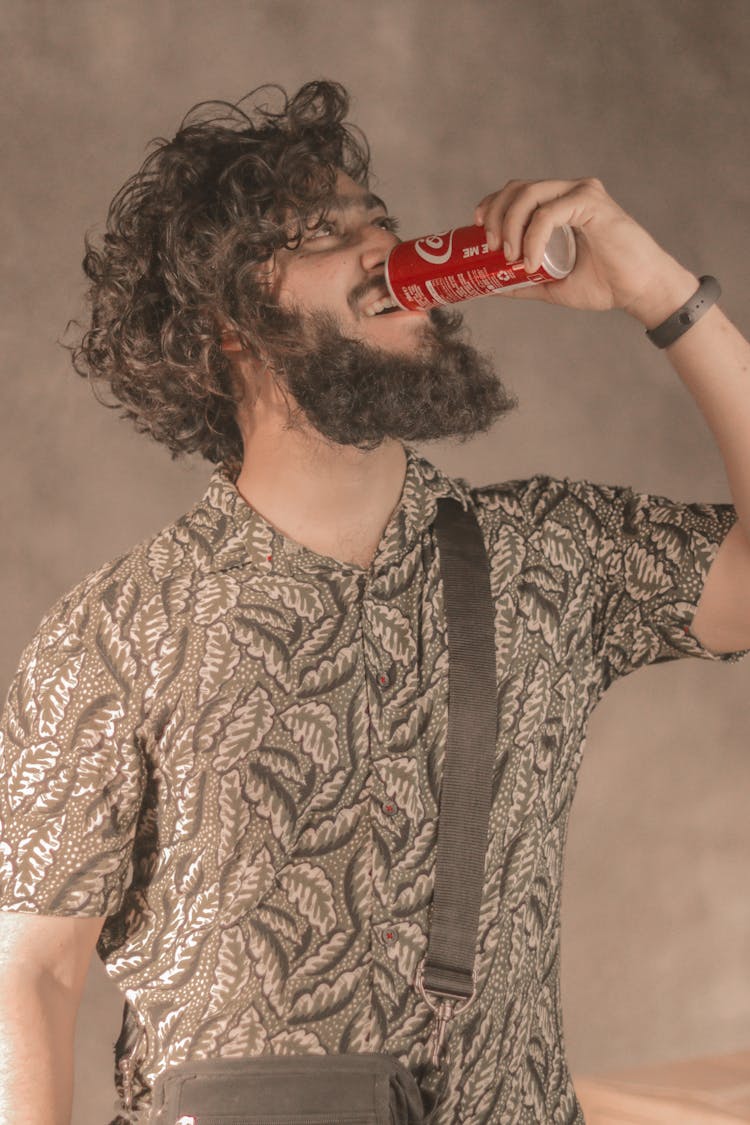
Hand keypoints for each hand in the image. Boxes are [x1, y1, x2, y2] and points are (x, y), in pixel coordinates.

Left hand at [474, 177, 691, 315]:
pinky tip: (529, 261)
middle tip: (489, 247)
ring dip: (509, 224)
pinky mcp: (592, 204)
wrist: (640, 291)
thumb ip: (524, 283)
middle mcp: (571, 191)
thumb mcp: (553, 285)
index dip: (493, 205)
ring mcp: (582, 193)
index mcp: (562, 204)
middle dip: (495, 214)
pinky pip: (549, 213)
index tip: (478, 229)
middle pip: (518, 188)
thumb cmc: (606, 284)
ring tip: (507, 256)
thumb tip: (489, 288)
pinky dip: (532, 237)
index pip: (518, 192)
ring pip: (529, 194)